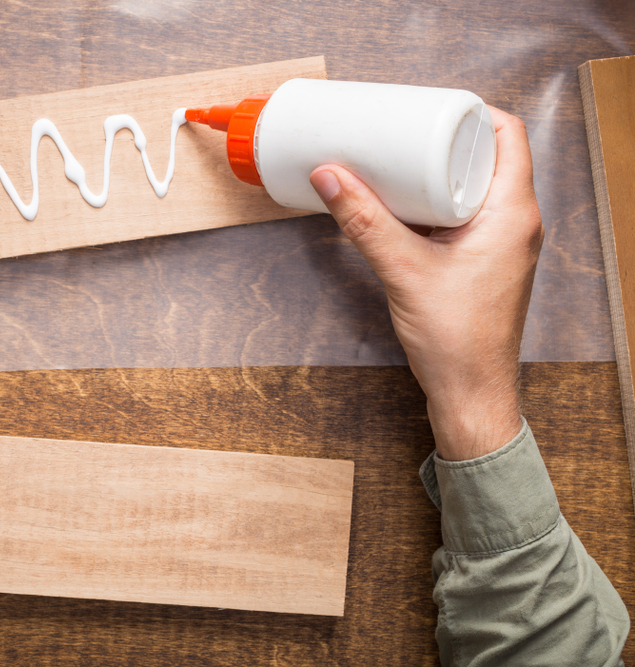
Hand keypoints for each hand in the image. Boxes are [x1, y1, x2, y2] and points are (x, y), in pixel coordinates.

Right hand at [309, 107, 543, 460]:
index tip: (427, 108)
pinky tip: (400, 206)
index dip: (469, 114)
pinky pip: (461, 215)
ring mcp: (500, 242)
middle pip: (487, 156)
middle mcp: (515, 222)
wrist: (470, 392)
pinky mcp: (482, 260)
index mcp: (512, 213)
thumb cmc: (456, 340)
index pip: (508, 135)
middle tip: (400, 131)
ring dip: (435, 173)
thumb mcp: (403, 270)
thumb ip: (364, 222)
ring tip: (394, 163)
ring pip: (472, 187)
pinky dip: (433, 203)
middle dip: (442, 140)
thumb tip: (331, 176)